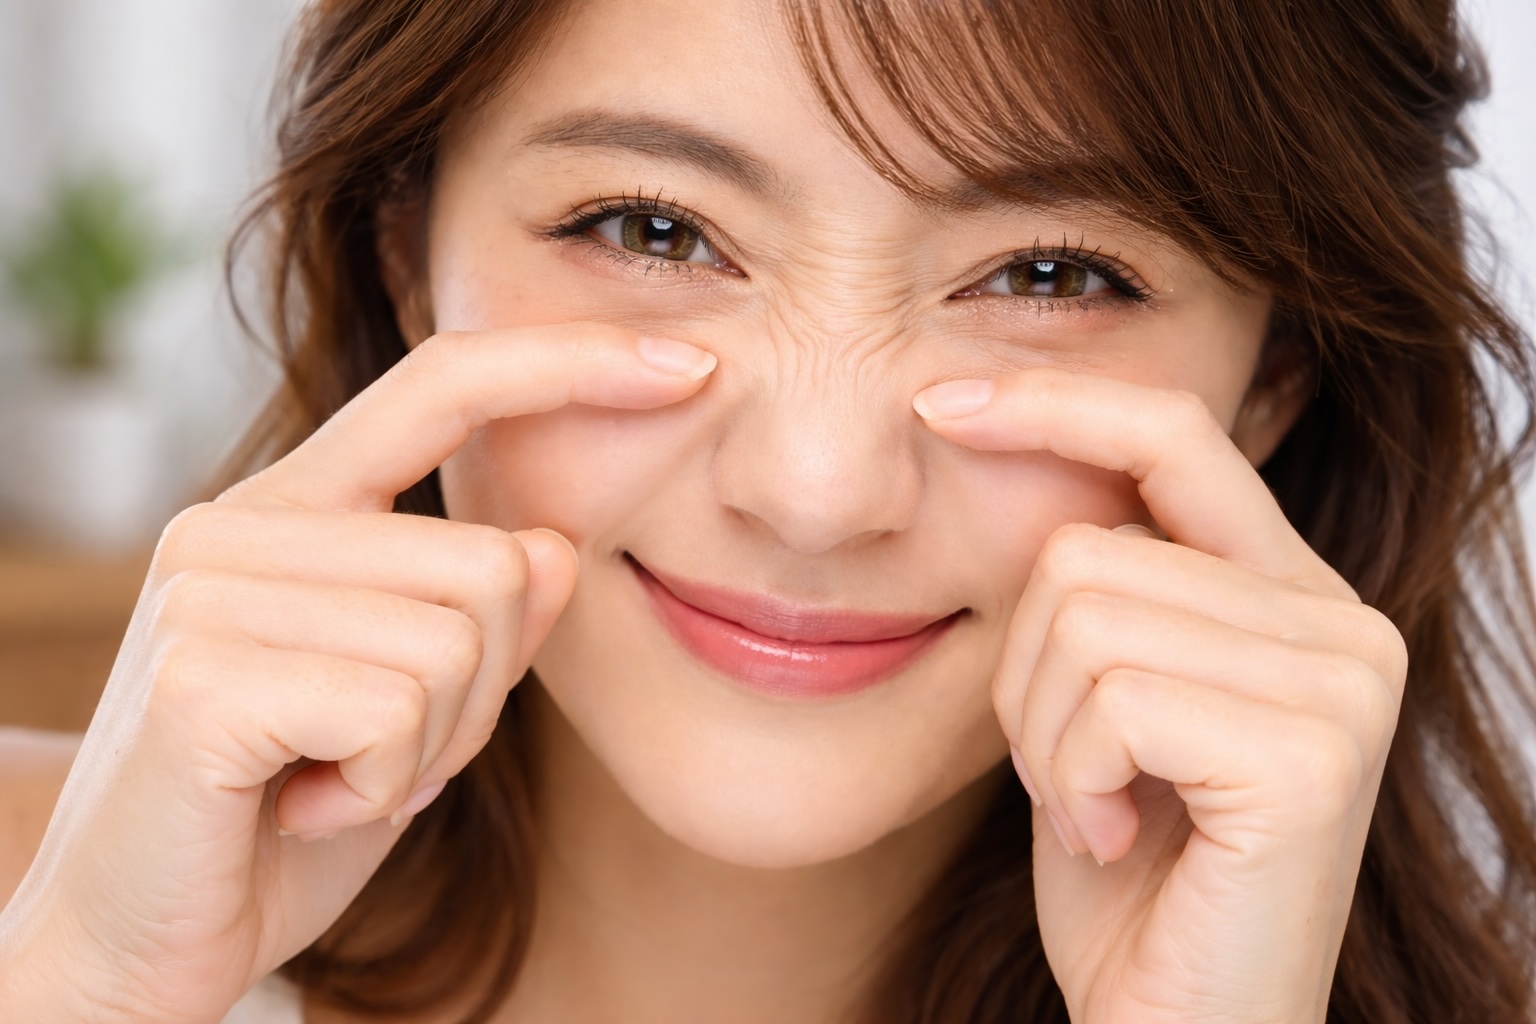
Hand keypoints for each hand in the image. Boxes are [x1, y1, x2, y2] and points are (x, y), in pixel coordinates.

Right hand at [0, 327, 716, 1022]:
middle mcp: (242, 522)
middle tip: (381, 756)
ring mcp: (212, 590)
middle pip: (496, 564)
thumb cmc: (286, 815)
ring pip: (462, 640)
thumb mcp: (422, 709)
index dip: (571, 363)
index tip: (689, 363)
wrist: (144, 941)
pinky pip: (400, 711)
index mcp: (296, 507)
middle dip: (481, 693)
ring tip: (334, 778)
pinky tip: (304, 804)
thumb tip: (557, 548)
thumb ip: (489, 620)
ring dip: (431, 747)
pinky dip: (386, 787)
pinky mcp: (203, 677)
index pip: (444, 382)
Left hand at [915, 369, 1406, 1023]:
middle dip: (1025, 674)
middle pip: (1085, 549)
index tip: (940, 401)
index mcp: (1288, 593)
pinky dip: (1073, 775)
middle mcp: (1340, 619)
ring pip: (1083, 616)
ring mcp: (1341, 681)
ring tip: (1100, 809)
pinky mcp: (1312, 752)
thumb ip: (1095, 588)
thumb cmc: (1126, 873)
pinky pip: (1110, 696)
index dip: (1054, 403)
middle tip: (1074, 777)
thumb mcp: (1097, 705)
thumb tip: (998, 438)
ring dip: (1045, 734)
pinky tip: (1118, 838)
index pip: (1172, 435)